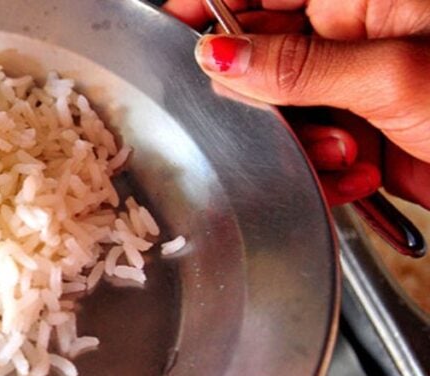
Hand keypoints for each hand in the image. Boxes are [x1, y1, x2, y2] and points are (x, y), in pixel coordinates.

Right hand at [163, 0, 429, 208]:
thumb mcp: (391, 76)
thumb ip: (294, 67)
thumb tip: (217, 55)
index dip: (211, 7)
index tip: (169, 23)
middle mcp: (351, 34)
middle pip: (259, 56)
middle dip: (269, 98)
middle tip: (295, 118)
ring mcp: (352, 83)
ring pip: (277, 110)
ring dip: (304, 143)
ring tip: (354, 152)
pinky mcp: (355, 128)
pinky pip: (305, 147)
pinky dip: (325, 171)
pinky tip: (361, 173)